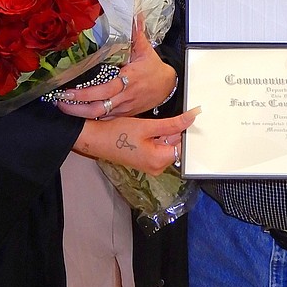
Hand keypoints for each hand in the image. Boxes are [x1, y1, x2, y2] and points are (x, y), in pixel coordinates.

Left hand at [56, 28, 176, 119]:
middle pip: (98, 107)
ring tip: (64, 106)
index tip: (69, 90)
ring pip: (100, 116)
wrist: (167, 87)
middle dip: (77, 107)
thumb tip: (134, 15)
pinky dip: (92, 117)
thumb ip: (136, 33)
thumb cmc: (154, 68)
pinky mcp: (124, 114)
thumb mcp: (145, 50)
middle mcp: (125, 97)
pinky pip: (106, 119)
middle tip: (60, 100)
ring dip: (81, 114)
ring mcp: (124, 108)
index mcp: (129, 80)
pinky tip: (79, 112)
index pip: (104, 90)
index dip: (85, 93)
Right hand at [73, 108, 199, 175]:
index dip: (181, 129)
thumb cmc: (116, 134)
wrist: (95, 139)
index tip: (177, 119)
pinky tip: (144, 131)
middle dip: (171, 131)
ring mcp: (150, 166)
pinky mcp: (145, 161)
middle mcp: (157, 168)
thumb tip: (192, 118)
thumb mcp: (147, 126)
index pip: (182, 144)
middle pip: (174, 145)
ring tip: (147, 127)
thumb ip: (173, 123)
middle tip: (155, 123)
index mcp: (159, 161)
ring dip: (162, 133)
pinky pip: (157, 148)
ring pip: (166, 145)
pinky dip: (155, 138)